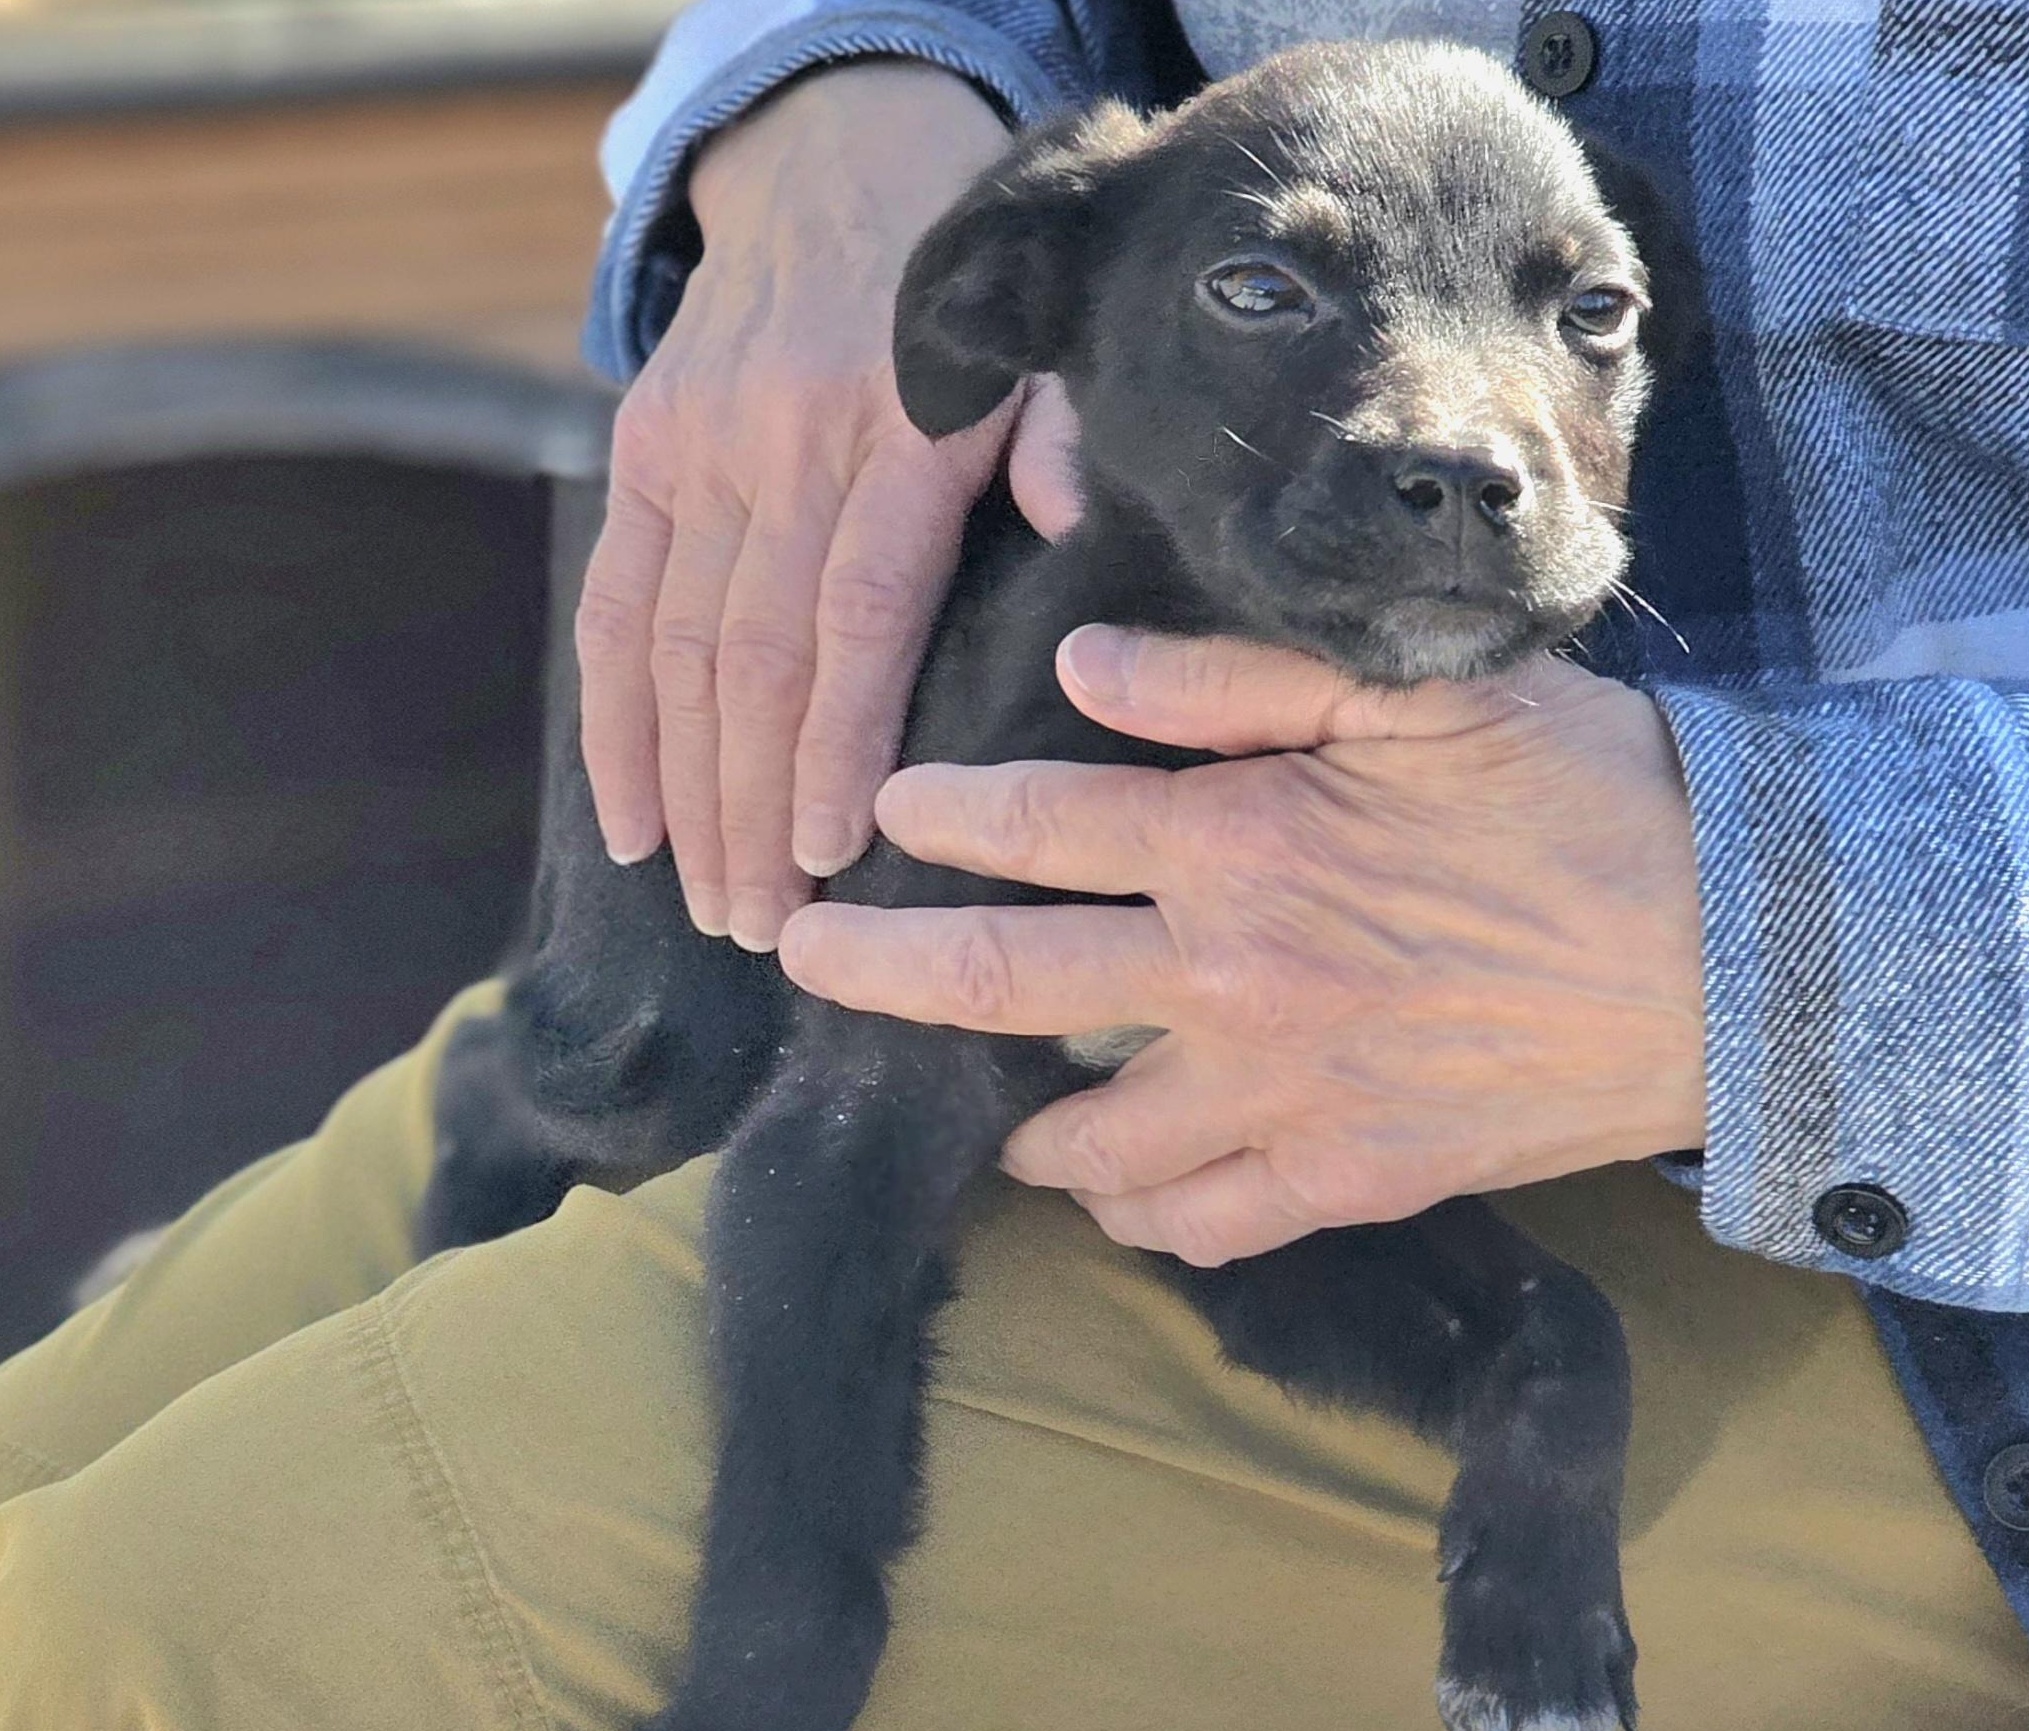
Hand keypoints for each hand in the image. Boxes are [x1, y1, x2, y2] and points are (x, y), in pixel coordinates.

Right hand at [577, 63, 1022, 948]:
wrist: (834, 166)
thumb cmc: (965, 300)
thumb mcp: (1039, 348)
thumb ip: (1060, 440)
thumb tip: (1074, 524)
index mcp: (894, 436)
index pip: (855, 613)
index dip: (834, 742)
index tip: (823, 854)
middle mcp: (781, 447)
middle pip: (753, 660)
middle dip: (752, 808)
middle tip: (764, 928)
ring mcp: (696, 452)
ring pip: (676, 652)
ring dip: (687, 793)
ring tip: (711, 907)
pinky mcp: (641, 454)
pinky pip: (615, 608)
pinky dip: (615, 726)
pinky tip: (631, 826)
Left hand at [778, 632, 1706, 1263]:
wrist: (1733, 959)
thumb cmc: (1586, 800)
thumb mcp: (1419, 701)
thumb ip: (1235, 678)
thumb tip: (1084, 669)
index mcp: (1242, 842)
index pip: (1038, 828)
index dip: (941, 818)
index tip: (884, 815)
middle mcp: (1232, 979)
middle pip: (1003, 986)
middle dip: (880, 970)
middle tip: (801, 964)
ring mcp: (1282, 1097)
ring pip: (1089, 1140)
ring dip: (1014, 1125)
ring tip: (986, 1118)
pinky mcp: (1346, 1182)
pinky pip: (1202, 1227)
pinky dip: (1141, 1218)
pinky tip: (1119, 1199)